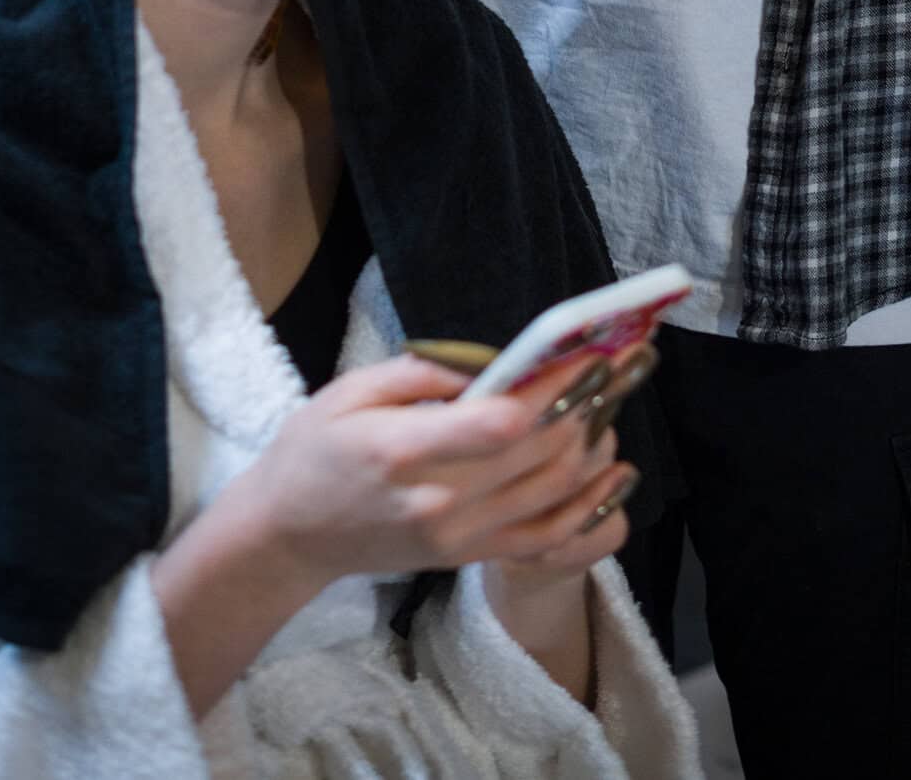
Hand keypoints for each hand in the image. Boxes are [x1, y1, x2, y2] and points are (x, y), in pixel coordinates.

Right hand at [244, 348, 631, 590]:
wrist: (290, 536)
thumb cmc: (315, 450)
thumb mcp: (352, 390)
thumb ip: (426, 371)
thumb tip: (496, 359)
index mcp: (403, 453)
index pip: (501, 424)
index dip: (555, 389)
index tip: (591, 352)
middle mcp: (439, 504)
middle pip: (539, 457)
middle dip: (589, 408)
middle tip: (621, 368)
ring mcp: (458, 539)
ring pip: (554, 496)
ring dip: (595, 449)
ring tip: (615, 406)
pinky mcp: (469, 558)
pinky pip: (546, 539)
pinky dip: (589, 508)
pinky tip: (615, 476)